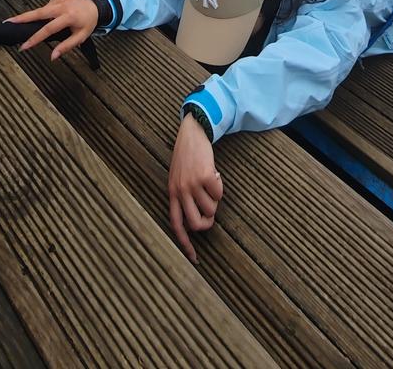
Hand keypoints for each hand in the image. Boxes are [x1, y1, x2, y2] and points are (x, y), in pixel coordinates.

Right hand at [6, 0, 98, 60]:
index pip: (48, 29)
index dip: (35, 38)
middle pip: (39, 13)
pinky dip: (45, 14)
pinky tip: (50, 17)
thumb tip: (53, 56)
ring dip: (31, 17)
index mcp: (69, 16)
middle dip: (22, 18)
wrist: (95, 7)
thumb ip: (66, 47)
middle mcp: (62, 5)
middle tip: (8, 22)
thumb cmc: (88, 23)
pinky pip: (46, 7)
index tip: (25, 45)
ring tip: (20, 22)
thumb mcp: (81, 37)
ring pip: (41, 10)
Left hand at [168, 114, 222, 263]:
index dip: (185, 244)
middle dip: (207, 223)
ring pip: (211, 208)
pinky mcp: (204, 177)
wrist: (192, 134)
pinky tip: (214, 174)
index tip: (194, 259)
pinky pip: (219, 193)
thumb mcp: (178, 178)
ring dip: (215, 199)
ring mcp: (192, 184)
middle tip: (211, 215)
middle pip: (195, 223)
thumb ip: (183, 197)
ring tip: (209, 184)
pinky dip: (220, 186)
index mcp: (172, 194)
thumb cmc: (186, 158)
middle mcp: (180, 191)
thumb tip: (199, 219)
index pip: (176, 225)